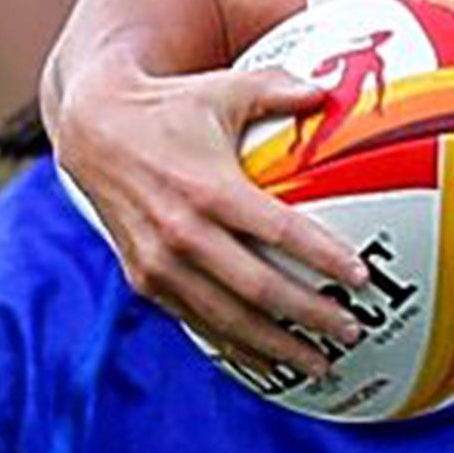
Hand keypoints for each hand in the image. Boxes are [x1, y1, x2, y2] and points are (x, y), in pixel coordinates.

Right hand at [53, 58, 368, 375]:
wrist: (91, 130)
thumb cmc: (171, 106)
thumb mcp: (225, 88)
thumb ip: (280, 89)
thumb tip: (330, 91)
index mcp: (209, 188)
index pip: (280, 232)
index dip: (324, 258)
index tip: (362, 278)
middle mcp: (183, 233)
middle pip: (259, 289)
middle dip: (310, 316)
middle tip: (353, 332)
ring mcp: (160, 263)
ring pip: (227, 320)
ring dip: (277, 346)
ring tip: (321, 364)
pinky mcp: (144, 279)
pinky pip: (197, 323)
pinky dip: (236, 346)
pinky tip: (270, 363)